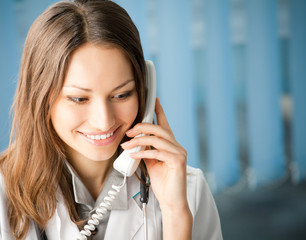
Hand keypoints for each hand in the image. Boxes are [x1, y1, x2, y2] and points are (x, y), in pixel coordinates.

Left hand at [121, 98, 189, 212]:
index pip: (165, 124)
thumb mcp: (151, 163)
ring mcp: (179, 153)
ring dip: (139, 141)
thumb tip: (136, 141)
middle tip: (128, 132)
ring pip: (158, 139)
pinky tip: (133, 154)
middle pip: (159, 129)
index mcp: (171, 145)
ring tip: (126, 145)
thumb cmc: (163, 183)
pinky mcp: (178, 162)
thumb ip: (147, 150)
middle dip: (142, 127)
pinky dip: (143, 152)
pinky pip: (158, 152)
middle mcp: (177, 146)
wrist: (171, 201)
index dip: (160, 111)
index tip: (154, 100)